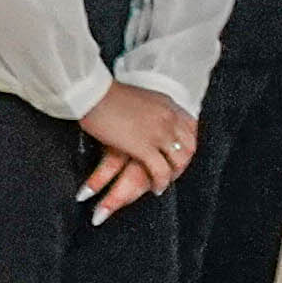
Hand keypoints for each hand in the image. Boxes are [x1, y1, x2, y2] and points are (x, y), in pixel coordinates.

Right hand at [78, 83, 198, 218]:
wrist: (92, 93)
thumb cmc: (104, 94)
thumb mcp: (137, 97)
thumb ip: (148, 109)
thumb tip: (144, 117)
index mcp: (167, 104)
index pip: (190, 127)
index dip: (187, 143)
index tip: (181, 152)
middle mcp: (169, 118)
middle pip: (189, 146)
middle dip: (184, 162)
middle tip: (176, 172)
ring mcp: (159, 133)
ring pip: (178, 161)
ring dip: (174, 175)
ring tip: (166, 183)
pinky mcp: (143, 147)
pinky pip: (160, 171)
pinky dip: (160, 182)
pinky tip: (156, 188)